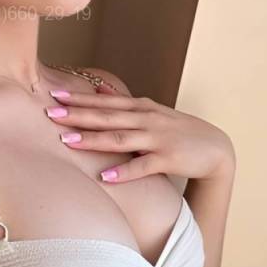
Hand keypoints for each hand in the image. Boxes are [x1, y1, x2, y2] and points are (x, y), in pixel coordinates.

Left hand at [45, 81, 234, 183]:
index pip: (104, 102)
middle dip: (77, 115)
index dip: (79, 99)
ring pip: (120, 138)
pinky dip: (124, 171)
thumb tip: (99, 89)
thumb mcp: (151, 111)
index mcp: (140, 108)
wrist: (215, 148)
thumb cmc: (178, 130)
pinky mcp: (168, 159)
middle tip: (50, 113)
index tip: (53, 96)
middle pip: (106, 116)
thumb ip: (124, 102)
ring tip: (68, 141)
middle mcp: (146, 119)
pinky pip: (143, 166)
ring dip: (93, 139)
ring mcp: (157, 138)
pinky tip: (105, 177)